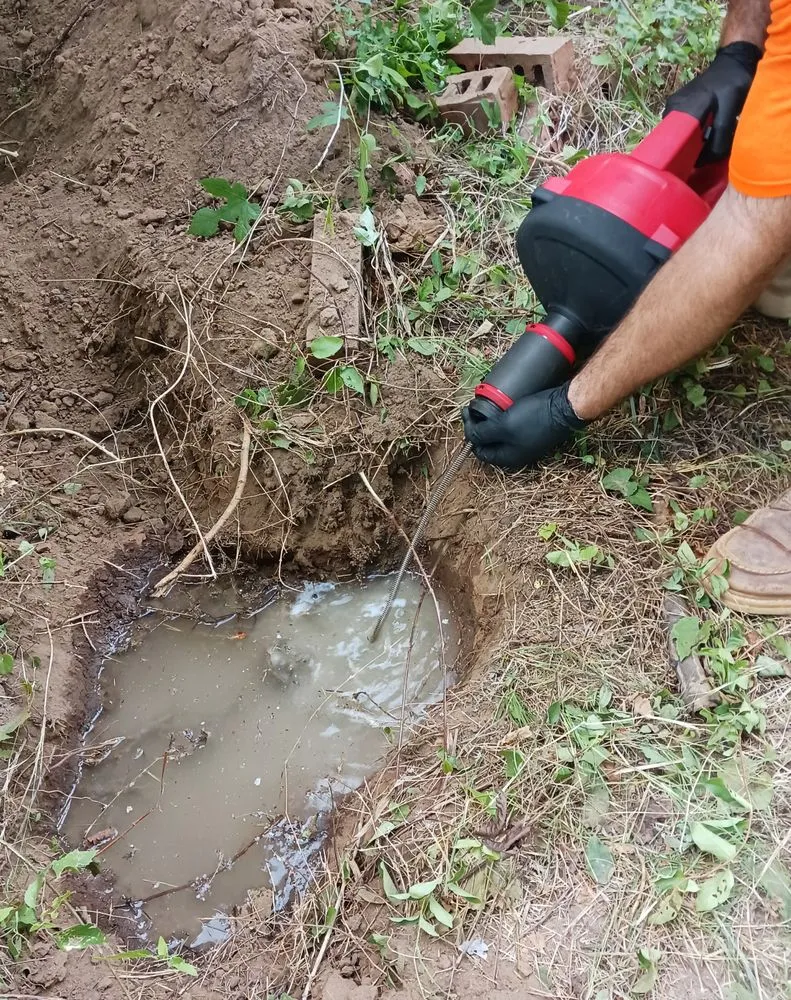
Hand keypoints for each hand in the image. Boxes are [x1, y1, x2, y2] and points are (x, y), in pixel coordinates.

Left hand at [461, 383, 586, 471]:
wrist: (567, 408)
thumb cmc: (535, 418)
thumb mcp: (503, 425)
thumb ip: (483, 433)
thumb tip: (468, 437)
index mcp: (508, 457)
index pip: (481, 451)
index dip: (470, 434)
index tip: (466, 415)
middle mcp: (517, 453)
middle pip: (490, 443)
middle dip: (478, 427)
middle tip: (472, 409)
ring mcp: (527, 442)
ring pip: (501, 434)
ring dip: (490, 422)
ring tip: (484, 406)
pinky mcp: (534, 430)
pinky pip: (512, 427)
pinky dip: (503, 418)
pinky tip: (501, 407)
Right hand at [663, 42, 761, 162]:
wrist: (733, 61)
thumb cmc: (733, 83)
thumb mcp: (730, 110)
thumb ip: (719, 137)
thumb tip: (704, 163)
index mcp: (681, 109)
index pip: (673, 143)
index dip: (680, 159)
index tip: (690, 168)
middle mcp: (671, 108)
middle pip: (672, 140)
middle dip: (684, 153)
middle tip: (699, 161)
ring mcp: (673, 107)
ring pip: (676, 136)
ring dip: (688, 145)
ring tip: (701, 151)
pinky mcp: (678, 108)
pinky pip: (680, 129)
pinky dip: (689, 137)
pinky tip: (702, 139)